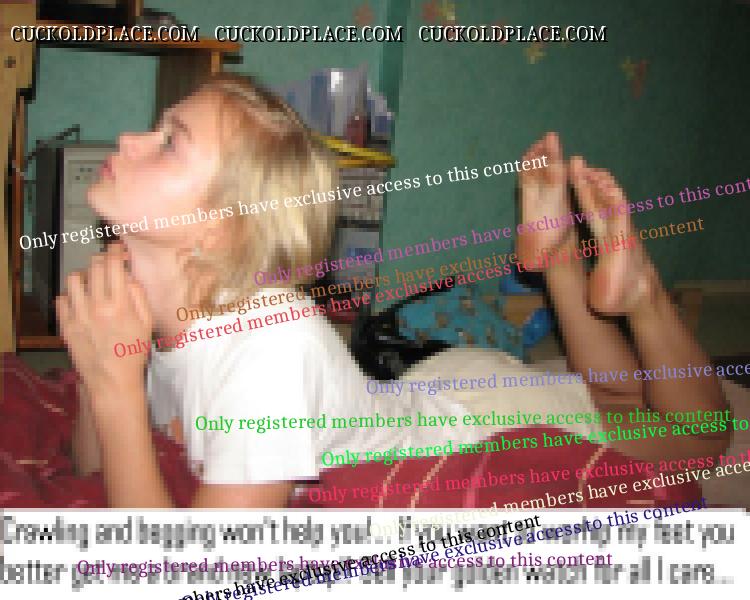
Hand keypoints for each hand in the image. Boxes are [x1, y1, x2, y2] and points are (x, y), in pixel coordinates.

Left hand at [56, 243, 151, 395]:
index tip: (117, 248)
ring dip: (85, 275)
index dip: (115, 251)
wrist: (112, 380)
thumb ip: (139, 296)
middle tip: (107, 264)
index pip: (113, 265)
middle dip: (102, 259)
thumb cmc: (133, 352)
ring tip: (92, 282)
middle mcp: (97, 306)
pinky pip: (62, 298)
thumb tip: (129, 276)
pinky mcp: (65, 325)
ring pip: (74, 279)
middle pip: (94, 267)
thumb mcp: (147, 324)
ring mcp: (78, 315)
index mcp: (120, 305)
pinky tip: (81, 301)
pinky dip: (71, 295)